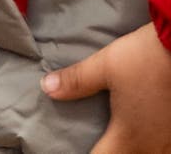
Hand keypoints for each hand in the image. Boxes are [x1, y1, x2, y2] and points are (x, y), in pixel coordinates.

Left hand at [42, 21, 170, 152]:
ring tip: (117, 138)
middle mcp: (151, 147)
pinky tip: (145, 134)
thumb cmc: (145, 59)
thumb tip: (46, 88)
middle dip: (110, 152)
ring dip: (132, 150)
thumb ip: (77, 81)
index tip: (74, 149)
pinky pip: (163, 148)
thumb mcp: (106, 65)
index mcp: (128, 136)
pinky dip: (151, 146)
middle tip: (98, 141)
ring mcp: (169, 142)